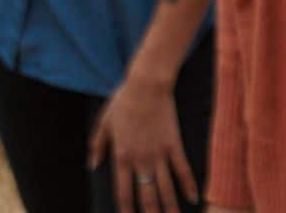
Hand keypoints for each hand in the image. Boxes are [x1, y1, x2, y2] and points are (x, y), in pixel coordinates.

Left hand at [88, 74, 198, 212]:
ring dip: (170, 207)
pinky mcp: (174, 145)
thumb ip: (97, 146)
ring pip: (165, 188)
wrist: (146, 84)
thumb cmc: (123, 101)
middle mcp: (140, 160)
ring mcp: (159, 154)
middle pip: (146, 196)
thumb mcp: (103, 123)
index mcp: (121, 157)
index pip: (123, 192)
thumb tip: (92, 166)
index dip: (126, 210)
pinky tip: (193, 200)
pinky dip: (188, 186)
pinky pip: (182, 170)